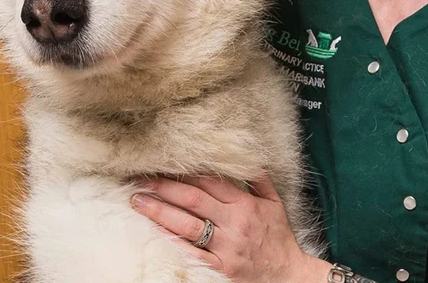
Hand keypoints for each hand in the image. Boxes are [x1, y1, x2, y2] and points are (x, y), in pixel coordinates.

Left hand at [131, 175, 329, 282]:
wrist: (289, 276)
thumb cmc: (279, 239)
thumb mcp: (275, 204)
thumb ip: (259, 180)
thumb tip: (248, 157)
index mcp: (244, 204)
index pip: (209, 181)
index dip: (184, 172)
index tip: (162, 164)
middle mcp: (234, 223)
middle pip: (193, 199)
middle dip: (163, 187)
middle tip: (140, 179)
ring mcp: (226, 247)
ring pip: (187, 225)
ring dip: (159, 211)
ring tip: (138, 201)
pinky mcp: (220, 268)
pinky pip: (191, 253)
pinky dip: (171, 241)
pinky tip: (154, 231)